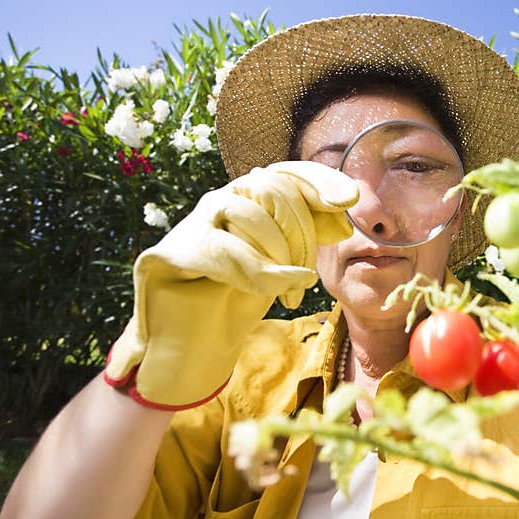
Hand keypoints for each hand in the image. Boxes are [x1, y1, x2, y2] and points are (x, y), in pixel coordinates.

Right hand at [103, 161, 357, 409]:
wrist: (194, 346)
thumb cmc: (240, 300)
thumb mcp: (284, 265)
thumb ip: (309, 235)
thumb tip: (345, 210)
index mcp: (250, 200)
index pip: (288, 173)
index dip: (320, 181)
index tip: (349, 200)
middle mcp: (221, 201)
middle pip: (274, 191)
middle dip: (301, 235)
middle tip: (306, 277)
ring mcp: (193, 223)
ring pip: (251, 217)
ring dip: (280, 258)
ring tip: (288, 292)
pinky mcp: (169, 252)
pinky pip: (226, 252)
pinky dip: (261, 272)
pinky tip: (282, 288)